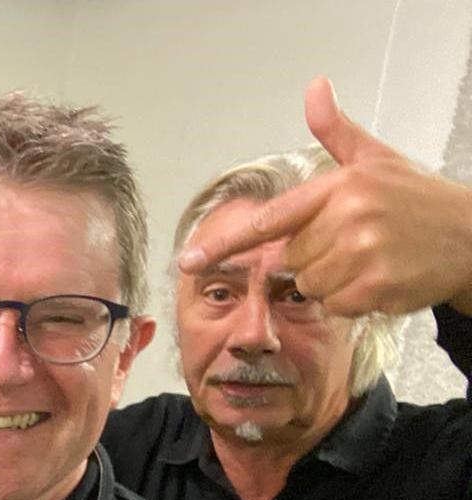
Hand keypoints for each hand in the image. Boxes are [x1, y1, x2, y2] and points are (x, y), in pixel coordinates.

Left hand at [179, 76, 471, 316]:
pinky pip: (337, 305)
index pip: (268, 221)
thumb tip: (314, 88)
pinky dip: (354, 300)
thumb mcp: (375, 159)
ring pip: (312, 286)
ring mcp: (363, 254)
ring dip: (335, 282)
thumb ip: (336, 131)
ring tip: (372, 260)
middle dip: (317, 258)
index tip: (189, 260)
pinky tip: (381, 280)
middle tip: (358, 243)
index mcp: (339, 187)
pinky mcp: (377, 287)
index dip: (225, 243)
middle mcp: (348, 218)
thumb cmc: (416, 200)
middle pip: (292, 261)